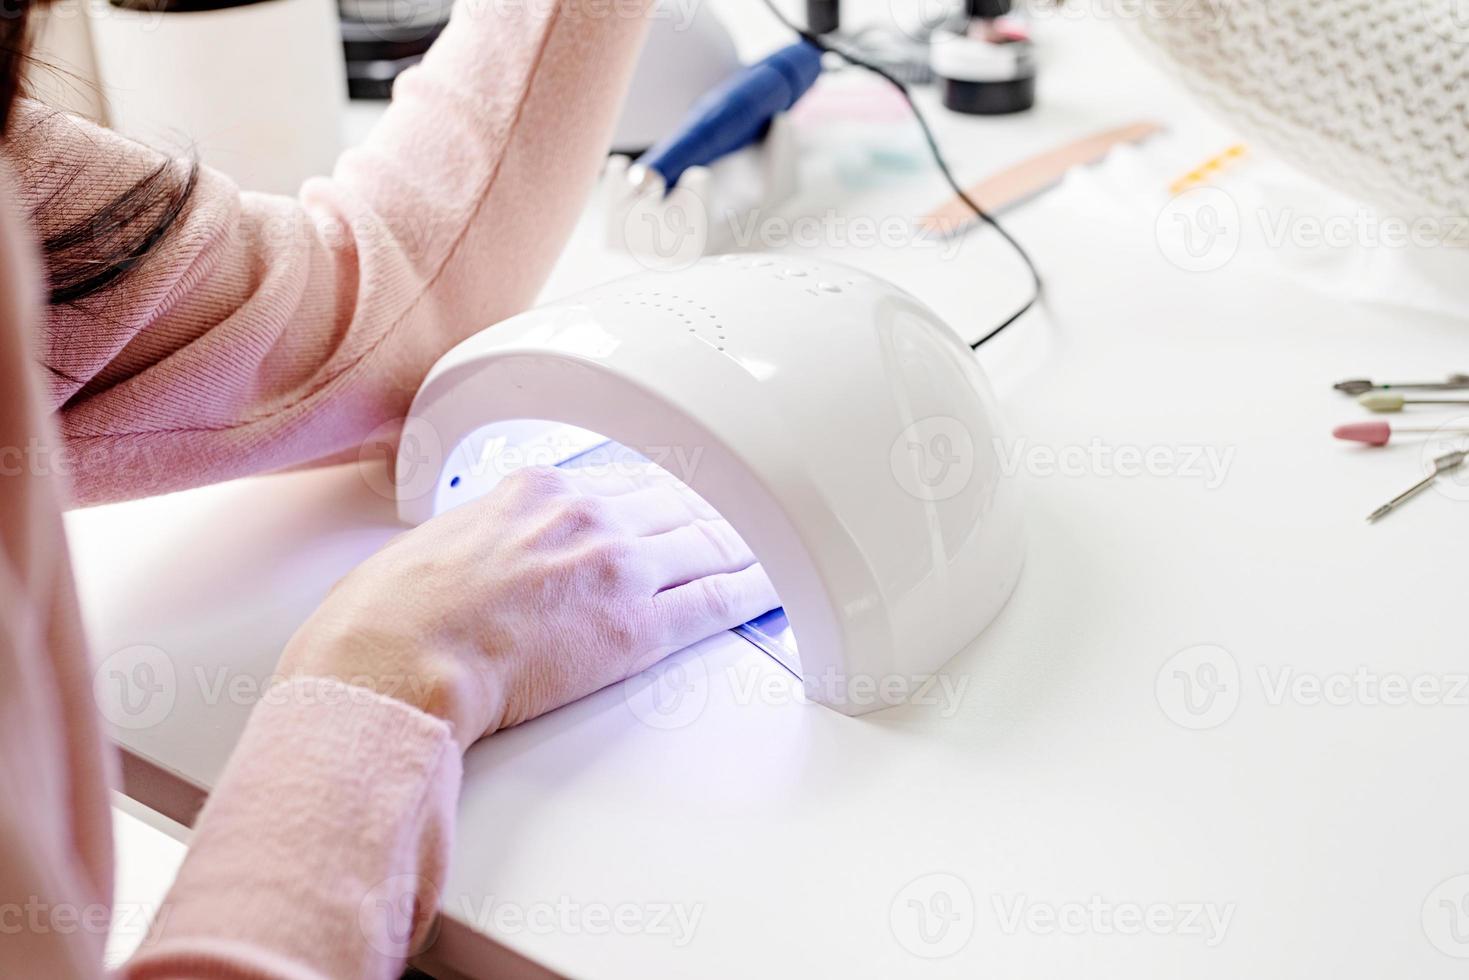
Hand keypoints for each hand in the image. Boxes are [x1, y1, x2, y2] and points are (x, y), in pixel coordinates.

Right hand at [278, 463, 777, 749]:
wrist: (395, 661)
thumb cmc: (393, 615)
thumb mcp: (440, 538)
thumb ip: (492, 533)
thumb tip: (499, 553)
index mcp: (538, 488)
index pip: (625, 483)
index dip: (662, 498)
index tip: (678, 505)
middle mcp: (587, 516)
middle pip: (677, 506)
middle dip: (712, 514)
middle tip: (741, 521)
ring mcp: (618, 567)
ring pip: (708, 546)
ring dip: (743, 548)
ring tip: (768, 551)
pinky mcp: (636, 628)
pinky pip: (716, 601)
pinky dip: (752, 591)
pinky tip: (770, 588)